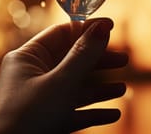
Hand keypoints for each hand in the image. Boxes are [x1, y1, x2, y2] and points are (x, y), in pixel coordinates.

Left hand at [0, 18, 127, 133]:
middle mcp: (31, 77)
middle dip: (98, 61)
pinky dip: (93, 112)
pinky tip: (113, 114)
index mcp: (27, 58)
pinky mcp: (44, 123)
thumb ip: (83, 55)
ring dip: (99, 89)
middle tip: (124, 59)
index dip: (87, 29)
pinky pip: (73, 113)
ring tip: (122, 88)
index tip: (111, 27)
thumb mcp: (60, 82)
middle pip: (71, 61)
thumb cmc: (27, 118)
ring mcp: (38, 102)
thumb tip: (102, 27)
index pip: (60, 34)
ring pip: (74, 89)